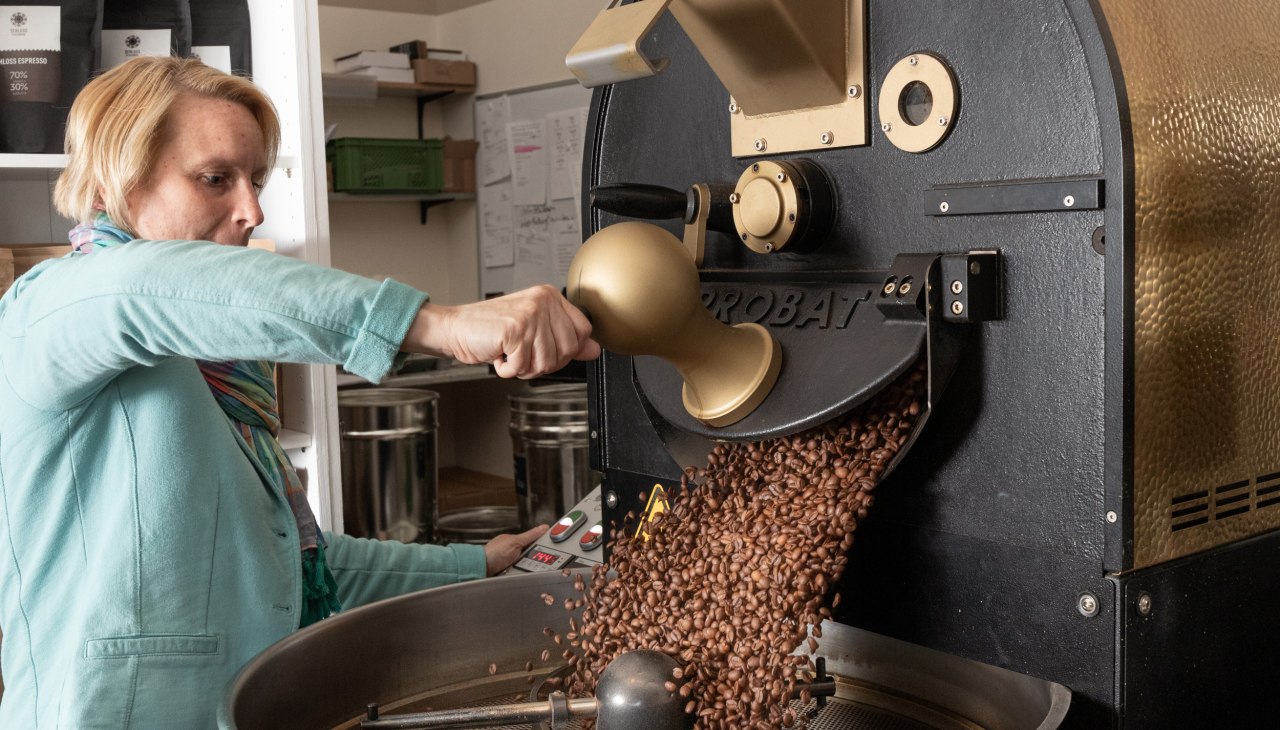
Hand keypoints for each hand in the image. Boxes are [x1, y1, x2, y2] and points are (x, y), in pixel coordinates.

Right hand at [404, 285, 600, 378]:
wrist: (455, 328)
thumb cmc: (490, 330)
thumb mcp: (533, 331)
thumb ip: (565, 339)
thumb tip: (595, 349)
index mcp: (550, 296)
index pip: (583, 332)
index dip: (565, 351)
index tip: (543, 349)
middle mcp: (542, 301)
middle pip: (568, 350)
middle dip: (544, 362)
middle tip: (522, 354)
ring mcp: (530, 314)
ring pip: (547, 362)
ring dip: (524, 368)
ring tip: (509, 353)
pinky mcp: (515, 330)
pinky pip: (523, 367)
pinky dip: (508, 370)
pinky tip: (499, 356)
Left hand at [484, 524, 549, 575]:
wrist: (481, 569)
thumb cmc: (493, 554)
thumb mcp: (515, 542)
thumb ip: (530, 536)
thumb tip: (543, 527)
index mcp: (517, 541)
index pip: (537, 540)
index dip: (546, 542)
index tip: (557, 543)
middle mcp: (516, 552)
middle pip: (536, 556)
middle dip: (537, 559)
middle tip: (530, 559)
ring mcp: (514, 564)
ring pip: (531, 567)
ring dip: (530, 568)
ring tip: (521, 568)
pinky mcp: (513, 575)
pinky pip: (524, 575)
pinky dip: (524, 575)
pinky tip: (520, 575)